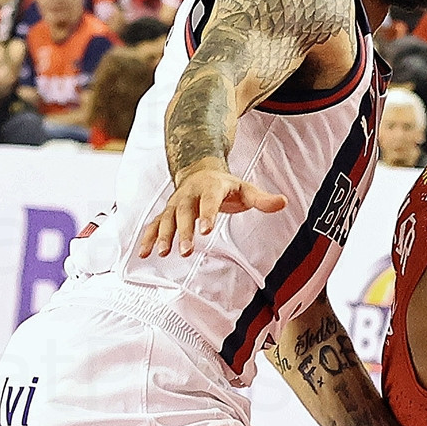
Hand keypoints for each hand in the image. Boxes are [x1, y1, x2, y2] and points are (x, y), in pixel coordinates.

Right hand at [133, 166, 290, 256]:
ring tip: (163, 253)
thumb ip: (262, 199)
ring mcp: (175, 204)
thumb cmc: (225, 185)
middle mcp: (189, 194)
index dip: (207, 214)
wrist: (199, 171)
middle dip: (183, 231)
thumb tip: (283, 202)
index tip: (207, 231)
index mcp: (210, 187)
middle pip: (184, 212)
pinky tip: (143, 254)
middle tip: (186, 251)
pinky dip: (148, 238)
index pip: (209, 201)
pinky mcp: (167, 213)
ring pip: (167, 219)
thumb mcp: (246, 188)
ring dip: (163, 236)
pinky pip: (155, 225)